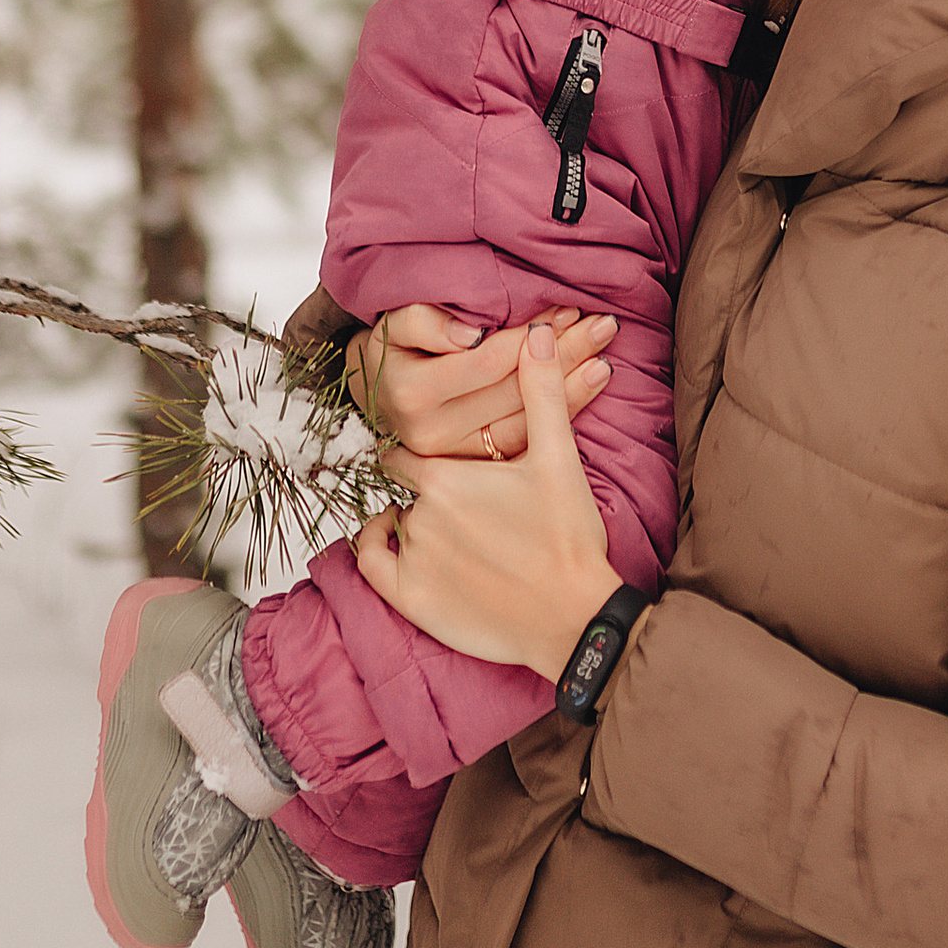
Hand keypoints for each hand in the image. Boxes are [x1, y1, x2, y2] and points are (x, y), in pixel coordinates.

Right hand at [347, 303, 614, 460]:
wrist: (377, 399)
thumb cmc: (394, 352)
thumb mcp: (396, 325)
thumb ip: (427, 321)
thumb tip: (472, 334)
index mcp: (413, 393)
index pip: (488, 361)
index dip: (530, 335)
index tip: (566, 309)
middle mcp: (433, 433)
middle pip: (514, 389)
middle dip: (563, 354)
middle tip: (603, 326)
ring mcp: (456, 457)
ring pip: (527, 419)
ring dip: (573, 385)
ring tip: (605, 354)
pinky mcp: (475, 469)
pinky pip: (527, 439)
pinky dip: (563, 413)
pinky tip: (589, 386)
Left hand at [352, 323, 623, 681]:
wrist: (574, 616)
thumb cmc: (568, 536)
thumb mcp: (557, 458)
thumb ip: (541, 391)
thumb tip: (534, 331)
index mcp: (447, 477)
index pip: (408, 450)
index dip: (424, 450)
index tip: (436, 453)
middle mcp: (420, 517)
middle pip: (404, 488)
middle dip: (422, 485)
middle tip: (449, 491)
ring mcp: (413, 562)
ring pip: (394, 523)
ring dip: (410, 517)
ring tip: (444, 521)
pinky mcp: (413, 602)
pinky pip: (373, 568)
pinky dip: (379, 551)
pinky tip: (395, 540)